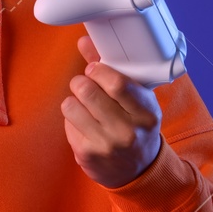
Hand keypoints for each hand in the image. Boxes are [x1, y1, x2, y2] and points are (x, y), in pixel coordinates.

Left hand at [61, 34, 163, 188]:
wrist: (138, 170)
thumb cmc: (136, 126)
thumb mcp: (136, 100)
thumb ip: (111, 69)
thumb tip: (84, 40)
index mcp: (146, 112)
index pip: (116, 83)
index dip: (97, 70)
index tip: (93, 70)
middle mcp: (128, 130)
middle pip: (87, 91)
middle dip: (81, 82)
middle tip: (85, 85)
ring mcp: (106, 144)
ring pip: (70, 105)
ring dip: (73, 100)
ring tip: (84, 105)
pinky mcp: (86, 154)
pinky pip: (66, 122)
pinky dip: (72, 119)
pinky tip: (85, 124)